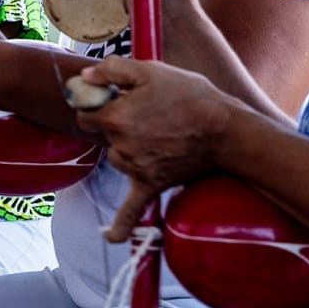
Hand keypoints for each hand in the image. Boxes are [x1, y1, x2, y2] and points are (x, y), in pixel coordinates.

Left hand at [69, 57, 235, 241]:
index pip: (83, 113)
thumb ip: (111, 69)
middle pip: (101, 135)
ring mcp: (134, 168)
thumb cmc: (189, 95)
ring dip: (127, 148)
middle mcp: (119, 146)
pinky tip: (111, 237)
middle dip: (115, 122)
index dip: (96, 102)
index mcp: (114, 117)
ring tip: (158, 131)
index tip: (113, 96)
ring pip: (116, 158)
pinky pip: (132, 211)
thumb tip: (84, 75)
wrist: (225, 129)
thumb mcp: (150, 70)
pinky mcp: (151, 184)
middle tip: (147, 111)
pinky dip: (121, 226)